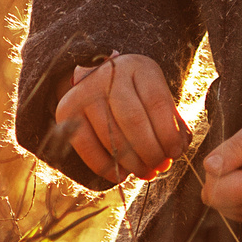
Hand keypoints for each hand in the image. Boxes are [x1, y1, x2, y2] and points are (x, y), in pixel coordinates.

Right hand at [50, 53, 191, 183]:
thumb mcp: (157, 100)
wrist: (99, 84)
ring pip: (112, 137)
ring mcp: (84, 92)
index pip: (157, 102)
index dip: (169, 133)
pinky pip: (87, 147)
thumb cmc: (138, 98)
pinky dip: (107, 168)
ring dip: (132, 163)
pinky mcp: (66, 111)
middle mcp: (109, 75)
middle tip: (159, 167)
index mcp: (139, 67)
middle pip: (133, 121)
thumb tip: (172, 154)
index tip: (175, 152)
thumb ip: (171, 125)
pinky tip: (121, 174)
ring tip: (144, 171)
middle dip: (151, 152)